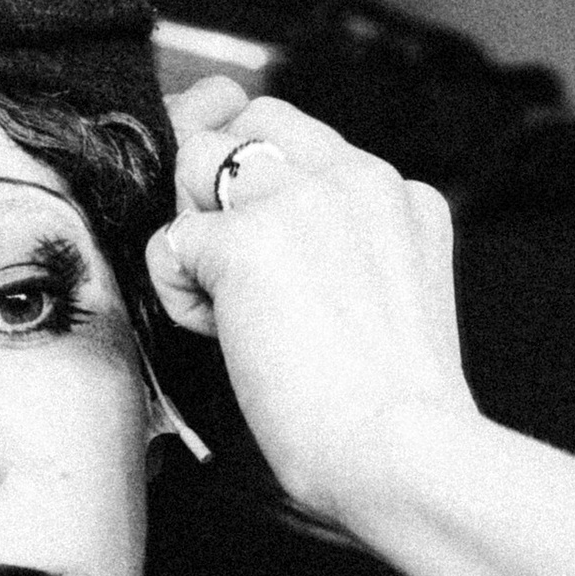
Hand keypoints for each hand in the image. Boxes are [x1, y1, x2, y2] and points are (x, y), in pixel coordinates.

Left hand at [149, 94, 480, 531]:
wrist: (400, 452)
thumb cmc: (391, 415)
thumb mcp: (387, 303)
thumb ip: (340, 251)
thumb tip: (266, 246)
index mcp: (403, 196)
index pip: (306, 143)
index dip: (262, 184)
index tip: (252, 235)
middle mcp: (359, 178)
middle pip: (252, 123)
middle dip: (219, 180)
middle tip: (228, 266)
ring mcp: (304, 199)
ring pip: (199, 158)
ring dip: (196, 230)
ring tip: (232, 308)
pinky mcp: (248, 238)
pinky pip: (171, 239)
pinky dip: (180, 293)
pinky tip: (223, 337)